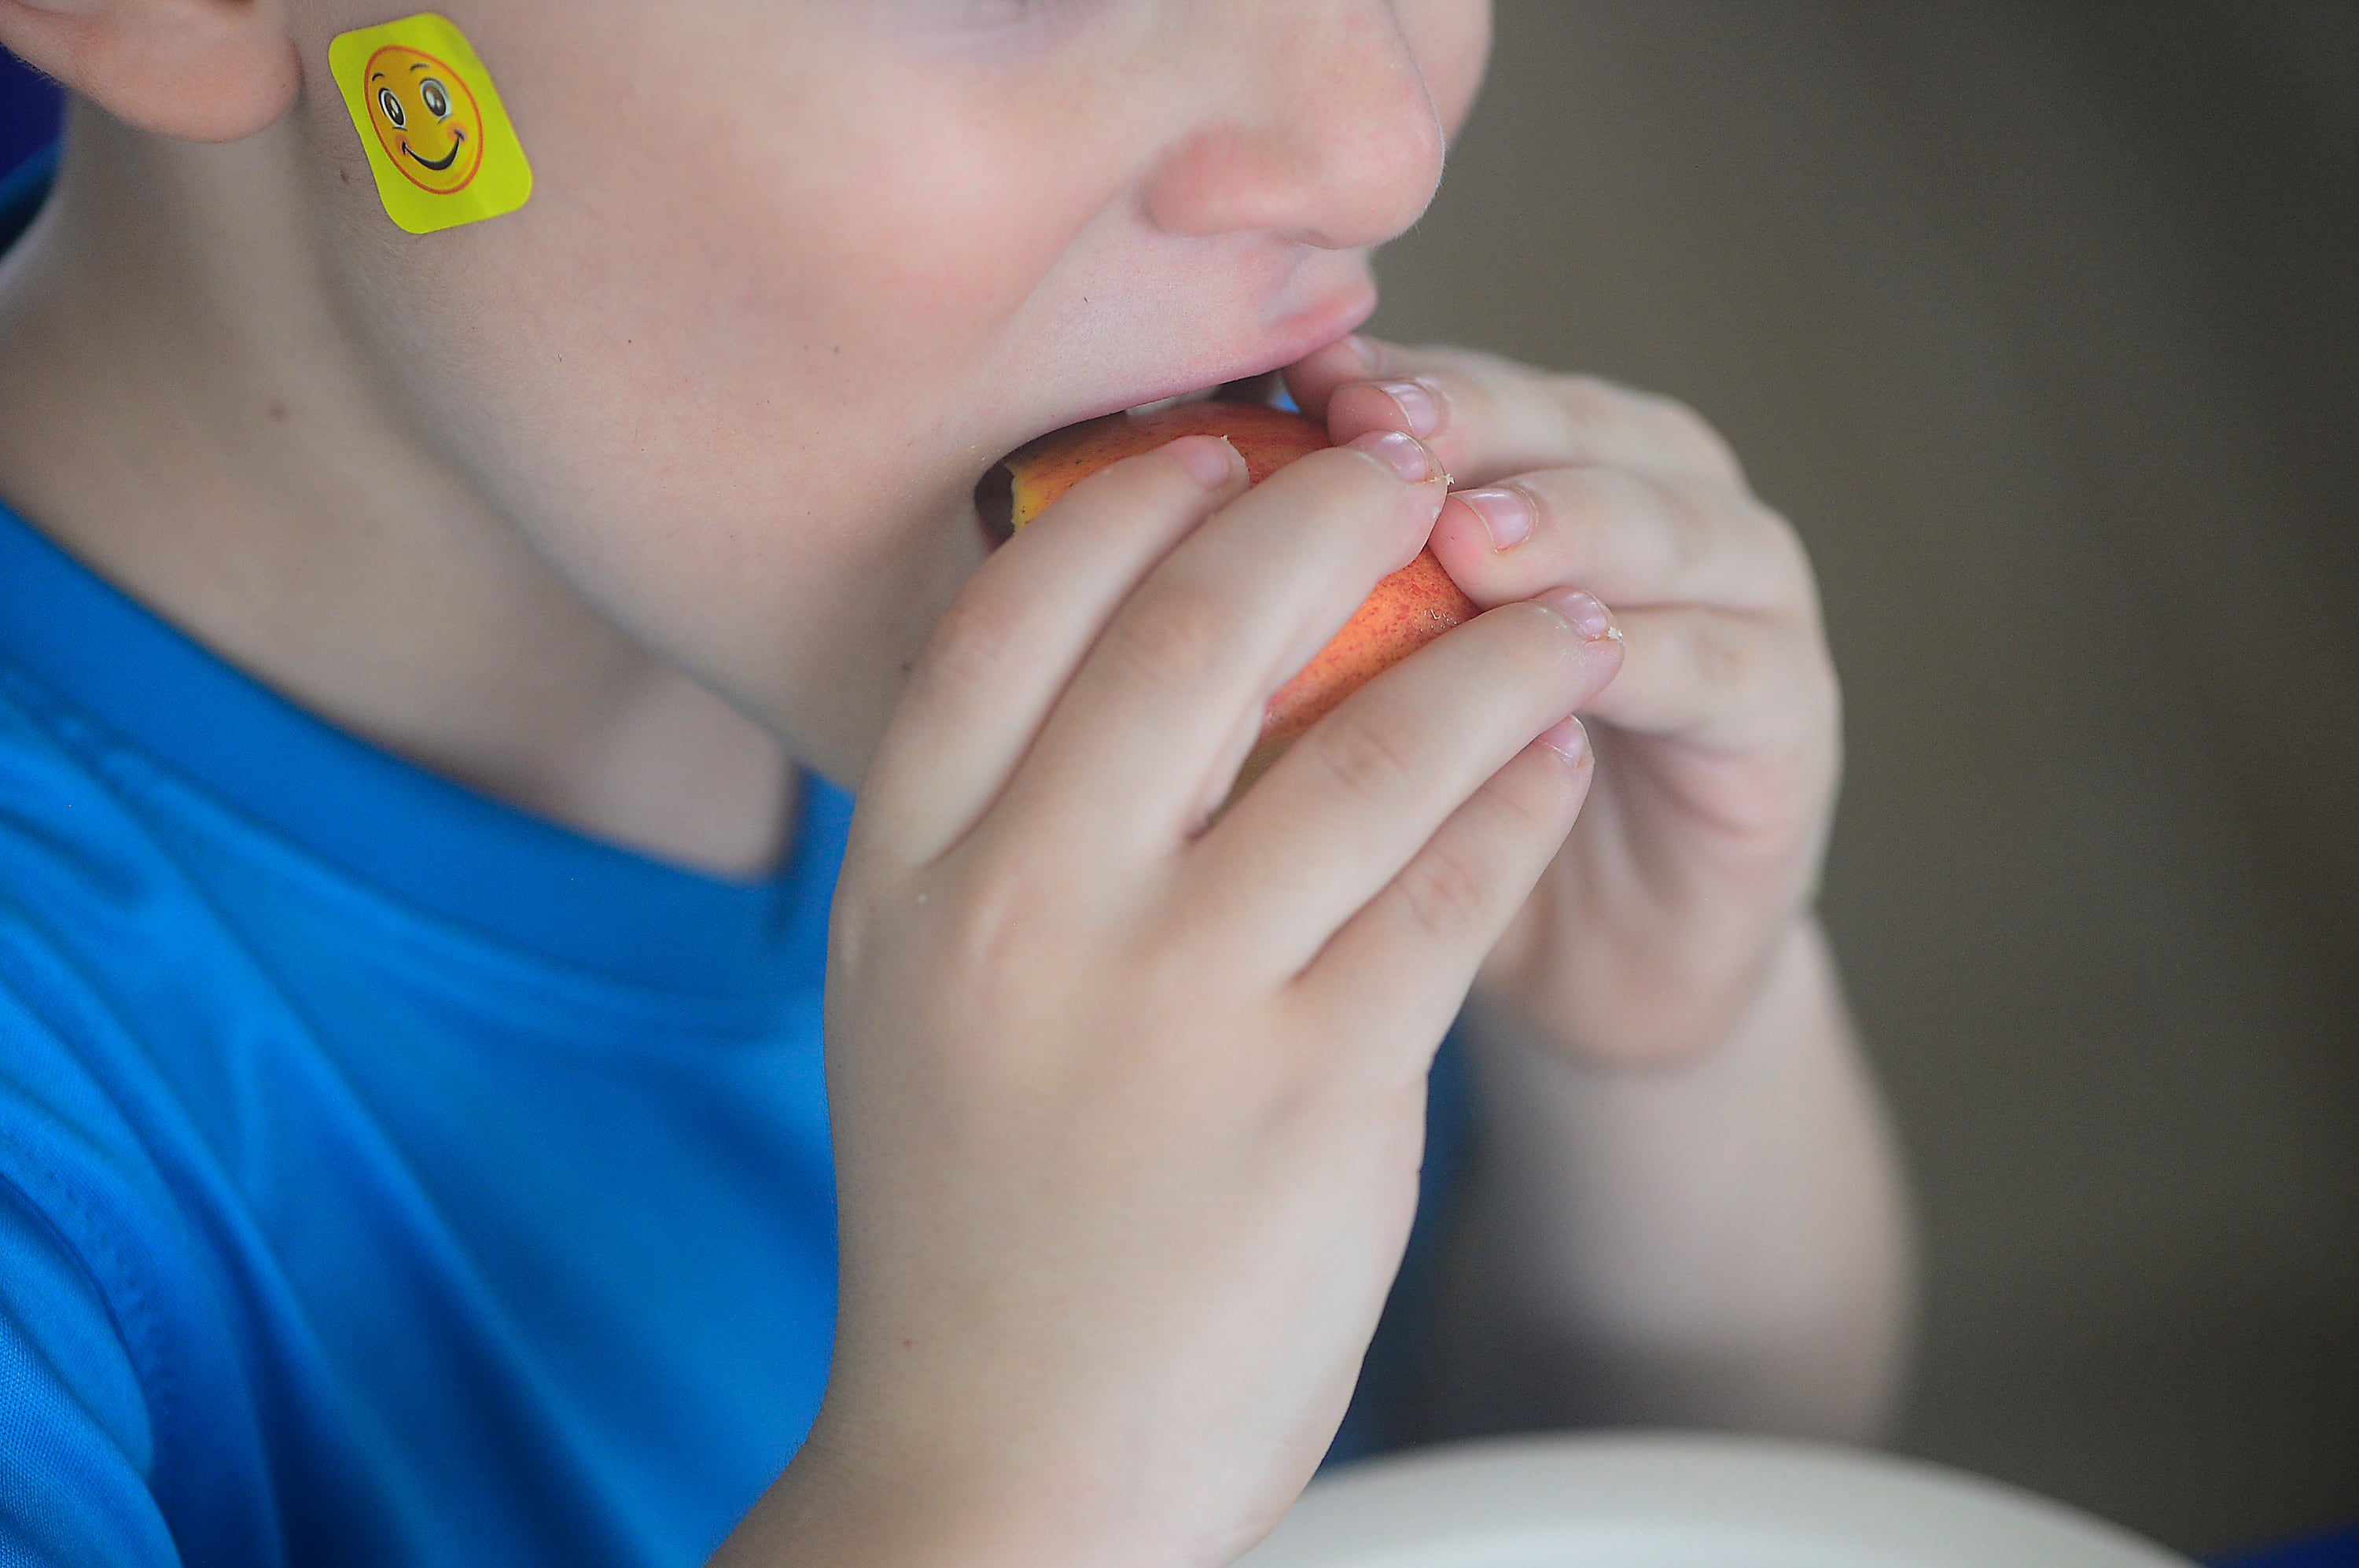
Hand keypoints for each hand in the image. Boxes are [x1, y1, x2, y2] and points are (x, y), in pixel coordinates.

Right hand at [750, 426, 1623, 1563]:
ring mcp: (1176, 998)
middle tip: (1417, 460)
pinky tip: (1550, 758)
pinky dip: (1519, 794)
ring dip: (1491, 647)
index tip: (1226, 447)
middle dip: (1334, 506)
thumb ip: (995, 823)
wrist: (1004, 1463)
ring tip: (1554, 606)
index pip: (1016, 604)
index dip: (1138, 493)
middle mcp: (1028, 905)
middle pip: (1201, 622)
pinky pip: (1454, 885)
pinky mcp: (1319, 1091)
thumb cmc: (971, 1219)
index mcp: (909, 870)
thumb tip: (1135, 639)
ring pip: (1374, 739)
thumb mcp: (918, 995)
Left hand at [1285, 336, 1840, 1066]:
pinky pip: (1723, 662)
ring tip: (1465, 535)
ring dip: (1564, 520)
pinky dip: (1655, 653)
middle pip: (1560, 425)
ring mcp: (1740, 592)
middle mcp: (1651, 496)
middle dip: (1465, 422)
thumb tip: (1125, 495)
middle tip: (1370, 427)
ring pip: (1659, 523)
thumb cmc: (1435, 814)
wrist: (1586, 966)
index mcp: (1539, 461)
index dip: (1373, 380)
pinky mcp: (1788, 706)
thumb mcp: (1358, 686)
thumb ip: (1294, 586)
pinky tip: (1579, 659)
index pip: (1456, 389)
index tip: (1277, 384)